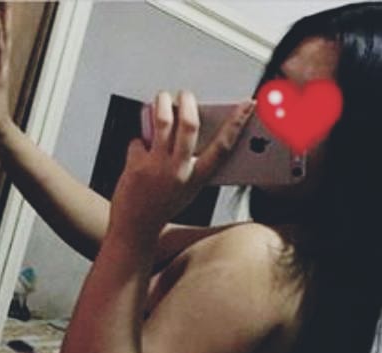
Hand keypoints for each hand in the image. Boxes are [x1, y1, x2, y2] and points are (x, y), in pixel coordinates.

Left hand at [107, 90, 255, 238]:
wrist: (136, 227)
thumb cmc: (163, 207)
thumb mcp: (188, 189)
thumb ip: (193, 164)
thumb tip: (189, 127)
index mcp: (198, 179)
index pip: (222, 146)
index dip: (237, 124)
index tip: (246, 106)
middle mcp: (179, 171)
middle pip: (189, 124)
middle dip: (187, 101)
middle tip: (185, 95)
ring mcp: (157, 167)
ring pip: (162, 121)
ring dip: (162, 103)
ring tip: (162, 98)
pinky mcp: (136, 165)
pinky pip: (138, 140)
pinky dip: (138, 143)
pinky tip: (139, 153)